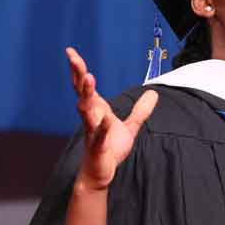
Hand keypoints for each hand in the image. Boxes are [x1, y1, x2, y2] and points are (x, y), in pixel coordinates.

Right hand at [66, 47, 157, 189]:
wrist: (101, 173)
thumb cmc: (109, 149)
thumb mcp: (129, 127)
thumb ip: (140, 111)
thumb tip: (154, 93)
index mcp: (96, 110)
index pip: (84, 86)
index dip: (78, 69)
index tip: (70, 52)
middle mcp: (91, 117)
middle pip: (82, 92)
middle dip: (78, 75)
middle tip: (73, 58)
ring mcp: (92, 131)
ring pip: (86, 110)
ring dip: (87, 94)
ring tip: (89, 78)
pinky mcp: (97, 146)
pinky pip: (99, 134)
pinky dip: (102, 127)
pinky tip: (106, 118)